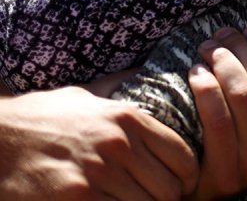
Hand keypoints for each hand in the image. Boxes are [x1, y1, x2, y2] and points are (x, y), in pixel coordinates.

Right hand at [0, 86, 197, 199]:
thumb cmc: (43, 117)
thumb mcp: (88, 95)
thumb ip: (122, 90)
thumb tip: (148, 73)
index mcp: (128, 118)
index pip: (183, 155)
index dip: (188, 177)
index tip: (183, 184)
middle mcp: (118, 144)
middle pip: (169, 188)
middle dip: (168, 199)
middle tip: (158, 199)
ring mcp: (97, 173)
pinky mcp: (77, 198)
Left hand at [187, 27, 246, 199]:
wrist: (210, 197)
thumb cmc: (244, 147)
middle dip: (241, 48)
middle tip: (222, 35)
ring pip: (242, 96)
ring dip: (222, 63)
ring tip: (207, 49)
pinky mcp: (225, 175)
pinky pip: (218, 121)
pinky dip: (206, 90)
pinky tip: (196, 74)